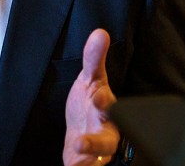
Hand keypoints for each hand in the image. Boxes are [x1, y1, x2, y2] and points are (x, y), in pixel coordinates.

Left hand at [64, 29, 120, 165]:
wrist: (81, 135)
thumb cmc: (88, 106)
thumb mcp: (89, 80)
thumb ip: (94, 59)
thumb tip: (100, 32)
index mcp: (109, 110)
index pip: (112, 108)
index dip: (107, 102)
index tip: (98, 95)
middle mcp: (107, 132)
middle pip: (108, 139)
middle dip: (98, 140)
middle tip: (84, 139)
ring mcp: (97, 150)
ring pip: (99, 155)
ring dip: (88, 154)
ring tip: (77, 149)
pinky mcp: (86, 162)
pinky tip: (71, 165)